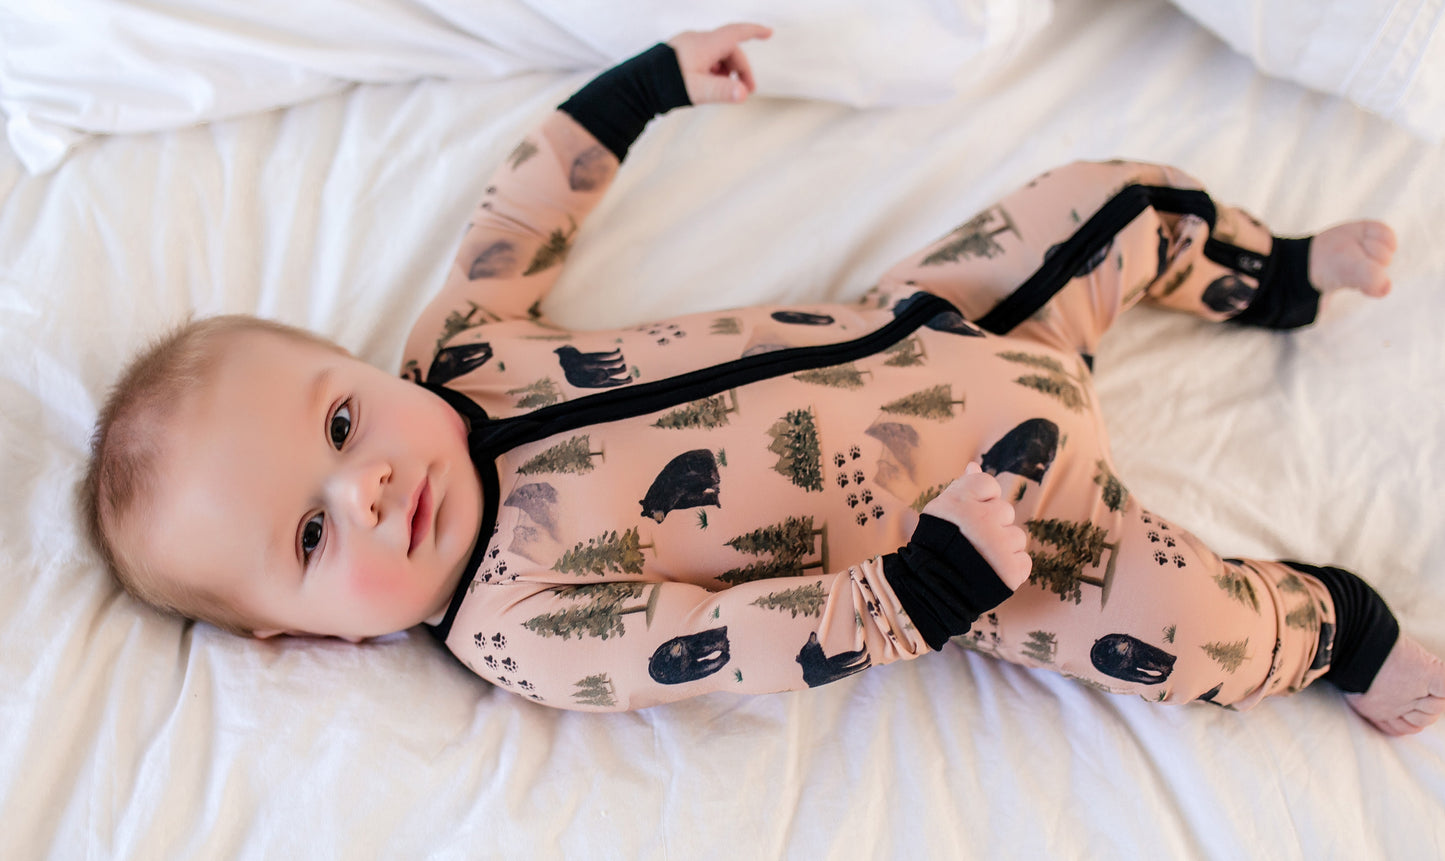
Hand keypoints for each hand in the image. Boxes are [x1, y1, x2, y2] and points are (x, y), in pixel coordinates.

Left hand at [668, 23, 771, 104]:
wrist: (636, 86)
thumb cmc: (664, 84)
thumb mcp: (697, 90)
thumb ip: (722, 91)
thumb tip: (743, 94)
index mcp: (705, 44)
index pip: (736, 32)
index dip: (755, 32)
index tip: (768, 33)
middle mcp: (697, 41)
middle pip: (728, 49)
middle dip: (740, 69)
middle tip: (745, 91)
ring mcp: (687, 47)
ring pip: (716, 55)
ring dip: (726, 71)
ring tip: (723, 90)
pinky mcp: (679, 55)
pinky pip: (704, 58)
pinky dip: (712, 70)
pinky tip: (708, 85)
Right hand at [921, 463, 1031, 589]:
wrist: (930, 591)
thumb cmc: (936, 547)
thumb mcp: (941, 511)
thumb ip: (961, 487)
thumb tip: (974, 465)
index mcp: (960, 501)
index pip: (988, 484)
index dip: (980, 501)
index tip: (966, 518)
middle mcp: (981, 519)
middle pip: (1005, 510)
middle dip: (992, 525)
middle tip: (970, 543)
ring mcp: (998, 546)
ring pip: (1017, 536)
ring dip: (1003, 548)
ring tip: (980, 560)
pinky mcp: (1011, 571)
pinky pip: (1024, 561)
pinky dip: (1011, 568)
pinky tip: (991, 573)